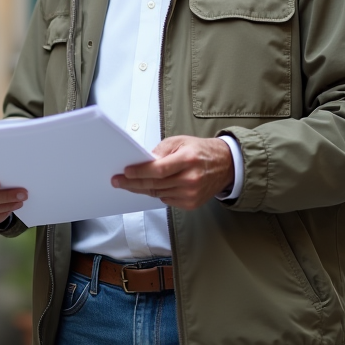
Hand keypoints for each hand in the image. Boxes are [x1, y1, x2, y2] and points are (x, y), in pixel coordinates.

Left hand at [112, 135, 233, 209]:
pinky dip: (158, 193)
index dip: (139, 172)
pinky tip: (152, 187)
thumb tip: (142, 161)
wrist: (226, 165)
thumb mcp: (180, 141)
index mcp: (188, 159)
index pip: (158, 170)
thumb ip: (161, 151)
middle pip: (155, 184)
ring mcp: (192, 193)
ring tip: (129, 184)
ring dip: (142, 189)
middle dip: (133, 183)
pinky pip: (167, 200)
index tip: (125, 172)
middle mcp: (191, 179)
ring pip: (158, 193)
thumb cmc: (201, 151)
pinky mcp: (192, 203)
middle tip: (118, 181)